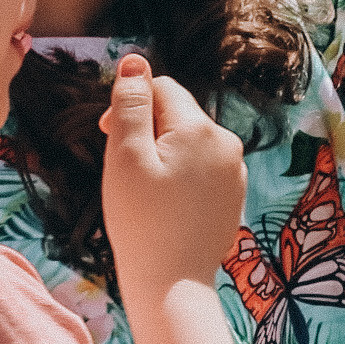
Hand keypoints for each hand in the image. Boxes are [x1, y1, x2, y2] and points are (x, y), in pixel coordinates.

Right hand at [99, 55, 246, 304]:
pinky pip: (201, 169)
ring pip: (189, 142)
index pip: (162, 88)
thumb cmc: (141, 220)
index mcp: (201, 128)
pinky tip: (164, 205)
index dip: (131, 105)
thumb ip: (131, 103)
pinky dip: (179, 176)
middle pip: (177, 114)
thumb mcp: (125, 155)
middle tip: (124, 169)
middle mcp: (227, 142)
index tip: (108, 136)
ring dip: (162, 153)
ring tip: (144, 191)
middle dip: (147, 129)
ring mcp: (235, 170)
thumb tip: (135, 61)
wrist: (172, 282)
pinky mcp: (233, 195)